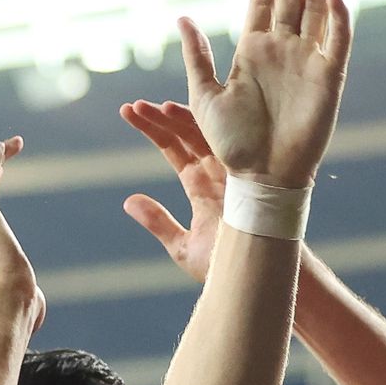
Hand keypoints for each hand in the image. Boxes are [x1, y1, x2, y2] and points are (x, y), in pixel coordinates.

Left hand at [118, 100, 229, 280]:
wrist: (256, 278)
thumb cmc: (226, 267)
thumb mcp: (183, 245)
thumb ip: (157, 221)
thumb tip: (129, 201)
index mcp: (201, 185)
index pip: (173, 149)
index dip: (153, 131)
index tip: (129, 113)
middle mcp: (215, 171)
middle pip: (184, 135)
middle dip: (160, 119)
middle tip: (134, 106)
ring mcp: (231, 169)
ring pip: (202, 133)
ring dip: (177, 118)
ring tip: (151, 107)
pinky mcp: (244, 172)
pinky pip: (223, 141)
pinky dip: (203, 126)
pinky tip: (181, 111)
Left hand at [178, 0, 350, 186]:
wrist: (262, 177)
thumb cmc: (232, 144)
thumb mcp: (204, 96)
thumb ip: (196, 57)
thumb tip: (183, 18)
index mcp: (252, 51)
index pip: (260, 2)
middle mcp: (282, 50)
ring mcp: (307, 62)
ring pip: (316, 10)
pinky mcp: (329, 80)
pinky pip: (337, 43)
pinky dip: (339, 19)